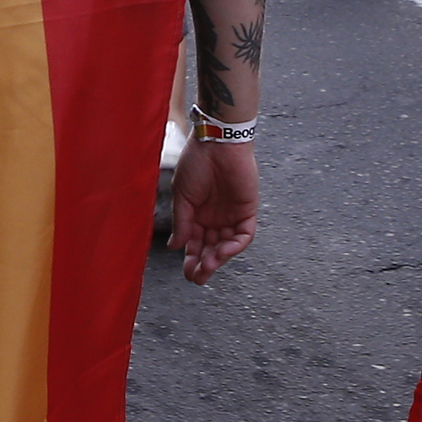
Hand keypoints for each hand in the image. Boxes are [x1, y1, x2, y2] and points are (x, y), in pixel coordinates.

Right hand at [171, 135, 257, 282]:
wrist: (217, 143)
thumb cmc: (196, 163)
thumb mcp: (182, 195)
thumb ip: (182, 222)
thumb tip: (175, 247)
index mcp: (196, 214)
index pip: (194, 243)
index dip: (191, 259)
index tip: (187, 273)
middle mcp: (214, 217)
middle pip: (211, 248)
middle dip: (204, 264)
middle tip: (197, 277)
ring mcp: (231, 215)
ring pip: (227, 245)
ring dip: (218, 258)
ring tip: (208, 266)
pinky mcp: (247, 210)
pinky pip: (244, 234)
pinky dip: (235, 246)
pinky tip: (223, 252)